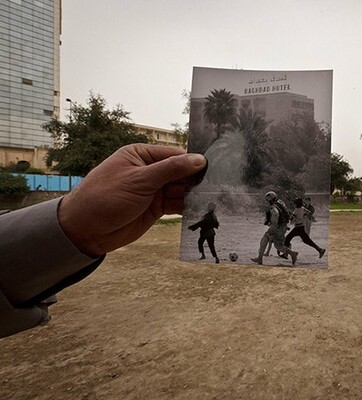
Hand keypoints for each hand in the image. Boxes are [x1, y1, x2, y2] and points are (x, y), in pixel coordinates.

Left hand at [58, 144, 206, 256]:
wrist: (85, 230)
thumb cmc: (105, 197)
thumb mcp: (140, 180)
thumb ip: (171, 170)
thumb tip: (198, 160)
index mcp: (141, 155)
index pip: (174, 155)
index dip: (192, 162)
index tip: (213, 168)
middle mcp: (148, 171)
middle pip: (180, 172)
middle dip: (195, 179)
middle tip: (218, 185)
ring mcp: (153, 190)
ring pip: (180, 189)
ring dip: (193, 194)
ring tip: (212, 198)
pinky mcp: (155, 208)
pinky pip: (176, 204)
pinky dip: (187, 207)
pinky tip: (200, 208)